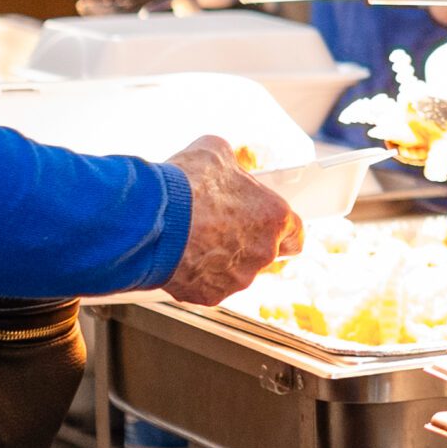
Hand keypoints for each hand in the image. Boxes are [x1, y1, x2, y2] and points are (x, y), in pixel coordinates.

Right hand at [160, 135, 299, 303]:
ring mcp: (238, 278)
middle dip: (243, 242)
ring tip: (193, 239)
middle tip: (217, 227)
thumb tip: (224, 163)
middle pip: (263, 253)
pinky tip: (179, 256)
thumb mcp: (216, 152)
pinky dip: (196, 275)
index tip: (266, 226)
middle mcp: (263, 252)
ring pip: (235, 272)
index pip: (295, 234)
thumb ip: (230, 164)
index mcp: (275, 217)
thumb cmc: (186, 185)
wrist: (151, 219)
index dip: (281, 230)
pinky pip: (207, 285)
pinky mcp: (210, 295)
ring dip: (219, 260)